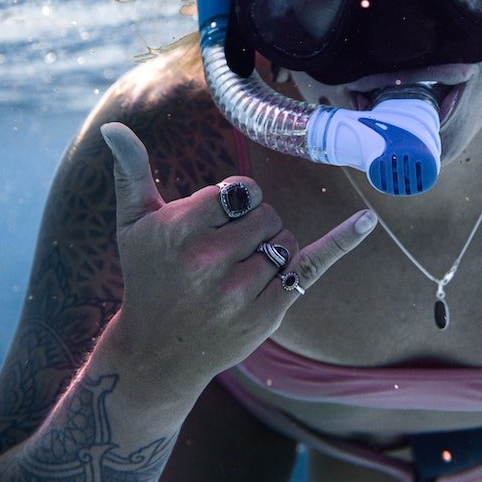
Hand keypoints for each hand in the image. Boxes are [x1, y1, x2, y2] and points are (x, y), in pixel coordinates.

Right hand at [100, 122, 375, 397]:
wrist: (158, 354)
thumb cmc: (147, 278)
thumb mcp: (133, 225)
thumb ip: (130, 171)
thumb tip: (113, 127)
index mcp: (178, 230)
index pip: (239, 192)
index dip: (235, 204)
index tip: (216, 224)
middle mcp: (208, 261)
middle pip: (266, 213)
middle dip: (253, 226)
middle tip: (223, 256)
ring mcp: (239, 291)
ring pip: (285, 239)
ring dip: (270, 249)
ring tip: (236, 276)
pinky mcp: (266, 314)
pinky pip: (310, 265)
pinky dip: (341, 242)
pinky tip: (367, 221)